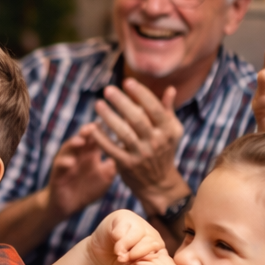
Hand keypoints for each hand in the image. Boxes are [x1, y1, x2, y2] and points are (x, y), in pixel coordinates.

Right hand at [45, 123, 118, 216]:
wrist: (68, 205)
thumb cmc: (89, 188)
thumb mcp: (106, 176)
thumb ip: (115, 164)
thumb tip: (129, 153)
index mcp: (91, 153)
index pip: (97, 137)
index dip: (104, 130)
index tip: (113, 123)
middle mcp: (78, 153)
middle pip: (82, 137)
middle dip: (87, 131)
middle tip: (94, 127)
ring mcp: (67, 161)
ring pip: (69, 147)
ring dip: (74, 143)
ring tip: (81, 141)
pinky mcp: (57, 172)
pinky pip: (60, 165)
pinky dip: (64, 162)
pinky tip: (70, 163)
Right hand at [85, 209, 165, 264]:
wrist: (100, 253)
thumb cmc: (118, 262)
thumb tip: (141, 264)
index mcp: (157, 248)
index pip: (158, 253)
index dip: (145, 261)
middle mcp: (151, 234)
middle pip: (150, 242)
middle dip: (135, 254)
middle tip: (122, 260)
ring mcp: (139, 223)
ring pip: (137, 233)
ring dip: (125, 246)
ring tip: (118, 253)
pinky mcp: (124, 216)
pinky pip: (123, 228)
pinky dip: (116, 237)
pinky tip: (113, 240)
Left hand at [95, 80, 187, 210]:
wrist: (159, 183)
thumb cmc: (164, 151)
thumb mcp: (171, 132)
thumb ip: (168, 110)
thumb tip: (170, 89)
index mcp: (167, 130)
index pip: (154, 108)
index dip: (141, 94)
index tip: (127, 81)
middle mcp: (155, 142)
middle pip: (137, 119)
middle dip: (122, 102)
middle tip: (108, 89)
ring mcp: (141, 154)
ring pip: (123, 133)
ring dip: (109, 117)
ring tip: (98, 104)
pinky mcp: (127, 165)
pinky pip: (111, 148)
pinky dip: (101, 137)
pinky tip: (93, 126)